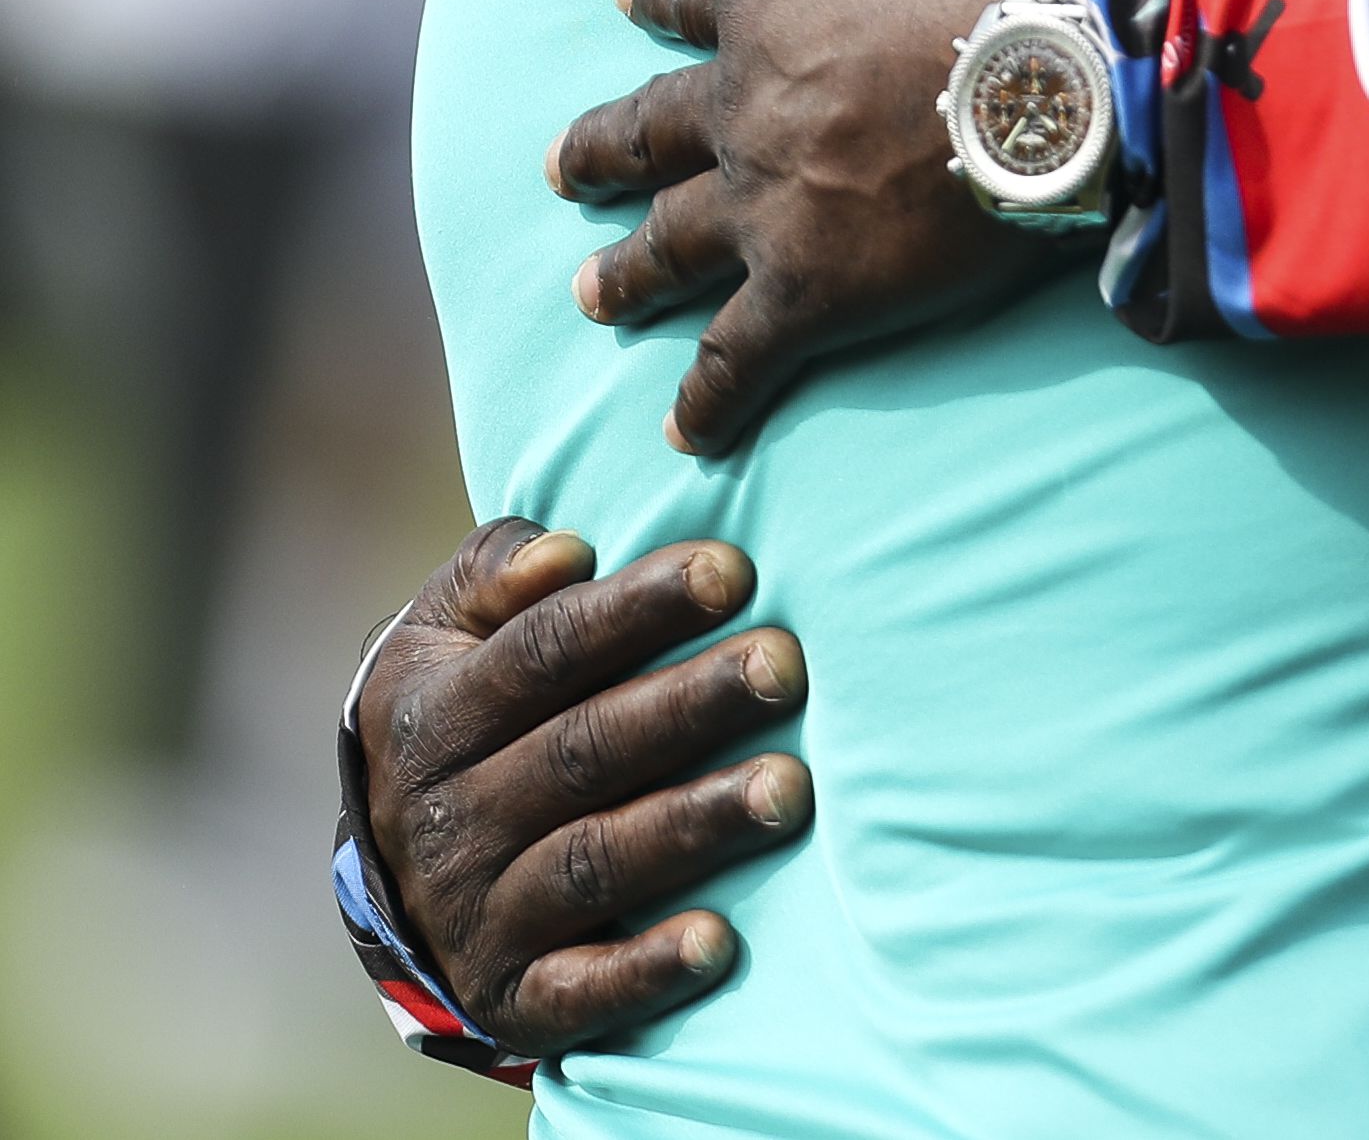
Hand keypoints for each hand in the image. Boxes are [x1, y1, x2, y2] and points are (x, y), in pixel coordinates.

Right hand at [359, 519, 810, 1054]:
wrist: (401, 878)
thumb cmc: (470, 717)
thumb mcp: (442, 637)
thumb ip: (492, 573)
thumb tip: (564, 551)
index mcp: (435, 714)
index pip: (543, 651)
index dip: (635, 609)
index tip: (734, 570)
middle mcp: (448, 814)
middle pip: (582, 749)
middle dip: (689, 704)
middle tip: (786, 666)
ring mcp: (477, 910)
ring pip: (594, 859)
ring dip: (692, 824)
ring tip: (790, 789)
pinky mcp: (513, 994)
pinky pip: (577, 988)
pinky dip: (644, 970)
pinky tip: (719, 944)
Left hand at [563, 0, 1073, 454]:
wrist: (1058, 61)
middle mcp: (742, 102)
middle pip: (648, 131)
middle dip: (600, 150)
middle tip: (559, 169)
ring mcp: (767, 201)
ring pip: (673, 244)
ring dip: (628, 273)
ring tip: (592, 297)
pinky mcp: (814, 287)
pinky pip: (743, 354)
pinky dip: (711, 396)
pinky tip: (685, 434)